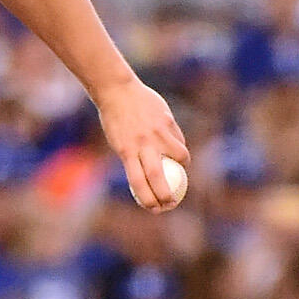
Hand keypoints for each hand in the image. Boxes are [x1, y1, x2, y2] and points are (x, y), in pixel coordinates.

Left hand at [95, 77, 189, 212]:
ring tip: (180, 168)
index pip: (138, 183)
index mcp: (126, 151)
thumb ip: (135, 157)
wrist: (117, 90)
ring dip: (182, 165)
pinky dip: (180, 146)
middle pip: (157, 175)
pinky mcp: (166, 120)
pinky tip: (177, 148)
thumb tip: (150, 178)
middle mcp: (142, 143)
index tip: (154, 208)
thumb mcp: (119, 142)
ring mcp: (156, 131)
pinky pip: (178, 139)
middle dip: (166, 194)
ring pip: (178, 155)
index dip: (148, 199)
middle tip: (172, 202)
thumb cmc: (116, 119)